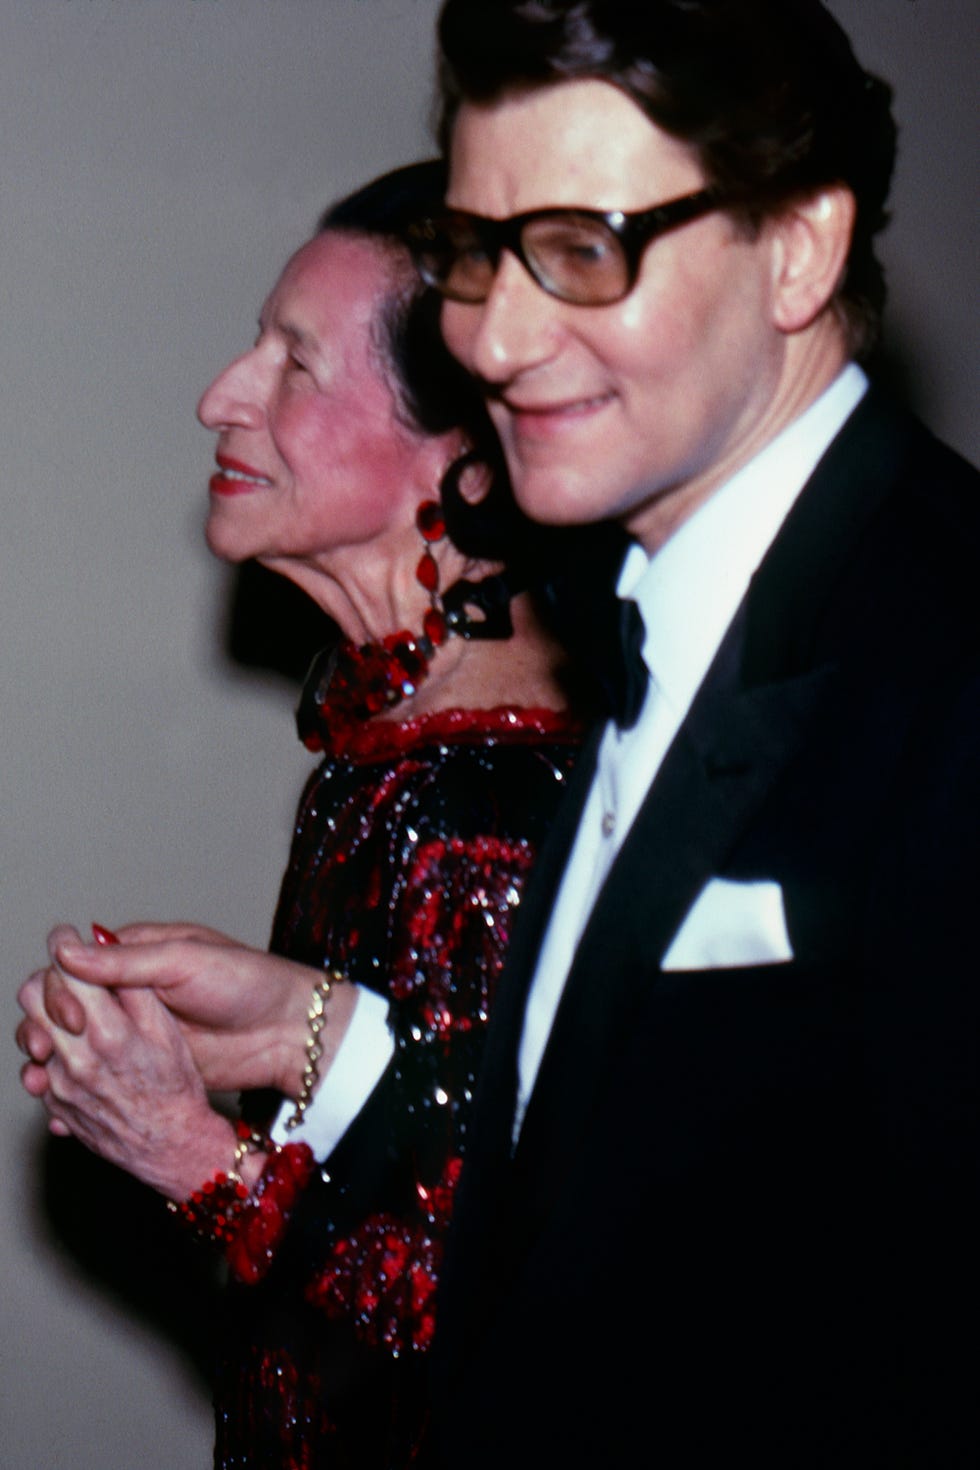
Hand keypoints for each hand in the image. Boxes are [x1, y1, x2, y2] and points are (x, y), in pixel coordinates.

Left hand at [17, 954, 238, 1199]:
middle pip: (32, 996)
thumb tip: (106, 945)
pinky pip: (36, 1067)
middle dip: (48, 979)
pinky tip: (79, 1055)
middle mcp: (76, 1058)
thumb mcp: (166, 1027)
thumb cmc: (176, 1087)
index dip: (64, 945)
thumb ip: (133, 984)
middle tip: (69, 979)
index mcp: (108, 1032)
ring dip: (47, 1017)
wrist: (171, 1145)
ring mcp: (59, 1084)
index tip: (68, 938)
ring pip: (29, 1031)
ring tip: (76, 1019)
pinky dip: (53, 1054)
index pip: (66, 970)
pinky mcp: (53, 1104)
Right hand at [42, 921, 355, 1095]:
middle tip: (44, 1050)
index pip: (75, 964)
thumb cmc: (247, 982)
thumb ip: (127, 961)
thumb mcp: (186, 961)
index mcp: (137, 953)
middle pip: (67, 1005)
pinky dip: (79, 1087)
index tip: (64, 1012)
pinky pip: (103, 1073)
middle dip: (48, 1026)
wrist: (287, 1033)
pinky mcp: (146, 1064)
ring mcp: (135, 1030)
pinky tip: (63, 1106)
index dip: (60, 986)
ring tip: (43, 1080)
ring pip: (78, 1043)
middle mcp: (129, 990)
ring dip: (56, 1059)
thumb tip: (67, 950)